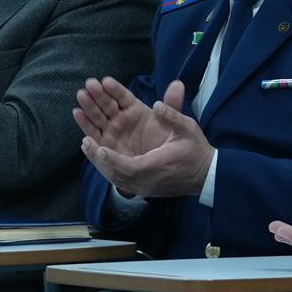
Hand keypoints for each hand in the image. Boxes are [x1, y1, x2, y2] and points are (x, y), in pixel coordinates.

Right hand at [74, 77, 179, 182]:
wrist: (162, 168)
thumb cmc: (167, 143)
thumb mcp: (174, 124)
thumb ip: (173, 105)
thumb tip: (178, 84)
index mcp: (136, 109)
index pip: (123, 96)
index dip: (115, 88)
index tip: (106, 81)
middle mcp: (121, 118)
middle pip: (107, 104)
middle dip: (97, 94)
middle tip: (90, 84)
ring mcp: (112, 131)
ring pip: (97, 116)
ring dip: (88, 105)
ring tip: (81, 95)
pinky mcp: (105, 144)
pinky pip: (93, 133)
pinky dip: (85, 123)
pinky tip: (77, 113)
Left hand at [79, 91, 213, 199]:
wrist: (205, 176)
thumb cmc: (196, 151)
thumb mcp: (188, 129)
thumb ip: (172, 116)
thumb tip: (156, 105)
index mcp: (156, 166)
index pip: (130, 167)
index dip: (113, 159)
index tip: (100, 148)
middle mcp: (146, 180)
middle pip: (116, 174)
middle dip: (98, 157)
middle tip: (85, 142)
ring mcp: (143, 186)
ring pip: (115, 177)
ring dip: (99, 161)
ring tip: (86, 144)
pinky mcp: (142, 187)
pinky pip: (119, 179)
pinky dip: (107, 166)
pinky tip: (99, 154)